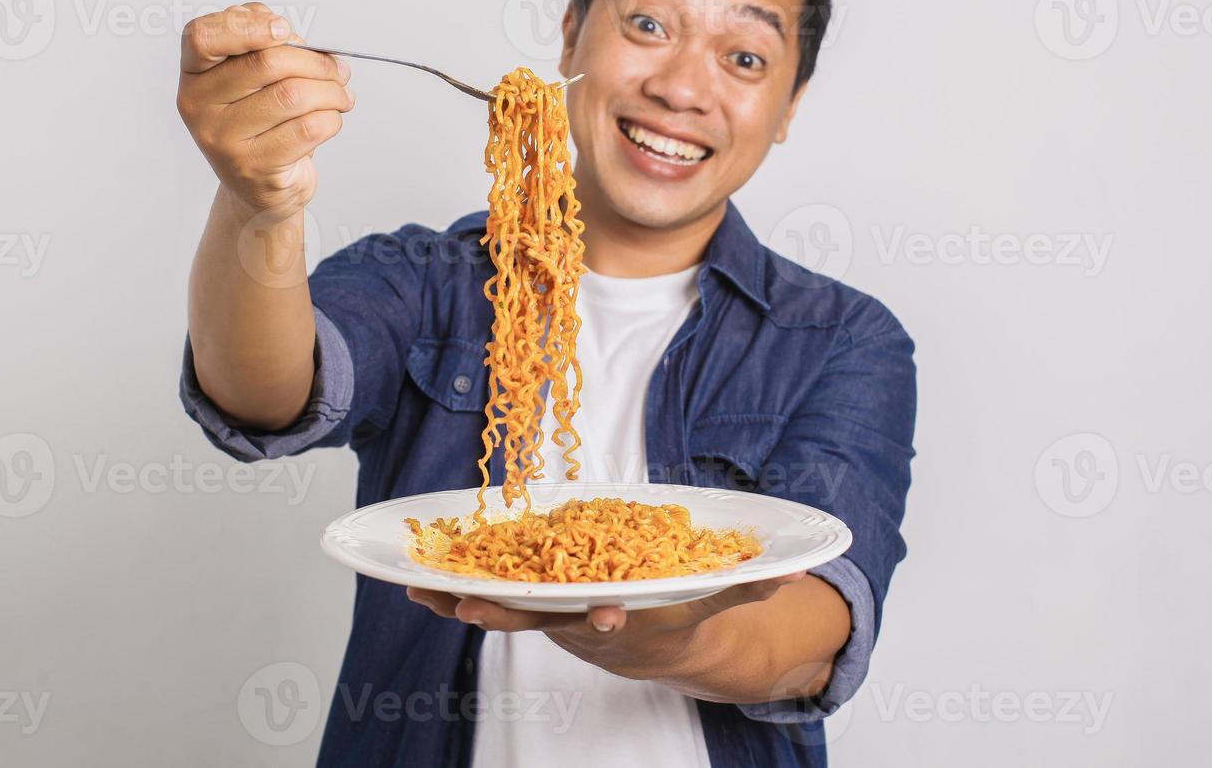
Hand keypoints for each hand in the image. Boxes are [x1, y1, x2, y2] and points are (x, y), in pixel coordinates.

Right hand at [177, 2, 354, 221]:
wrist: (261, 185)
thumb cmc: (261, 122)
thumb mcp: (251, 78)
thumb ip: (261, 43)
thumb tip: (287, 32)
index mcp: (194, 75)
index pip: (203, 37)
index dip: (247, 25)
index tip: (284, 29)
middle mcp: (199, 107)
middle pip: (266, 63)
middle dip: (315, 62)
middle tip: (338, 69)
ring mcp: (223, 140)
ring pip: (293, 95)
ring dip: (332, 91)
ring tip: (341, 95)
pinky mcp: (255, 167)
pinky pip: (308, 128)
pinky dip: (332, 118)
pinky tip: (331, 119)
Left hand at [405, 572, 806, 683]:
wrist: (658, 642)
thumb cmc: (686, 609)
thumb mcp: (720, 597)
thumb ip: (749, 582)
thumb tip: (793, 570)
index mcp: (632, 620)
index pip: (621, 623)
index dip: (611, 618)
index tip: (607, 612)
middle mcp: (585, 626)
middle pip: (544, 622)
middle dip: (511, 615)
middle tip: (478, 608)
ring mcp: (553, 619)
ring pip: (505, 612)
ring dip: (464, 603)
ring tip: (421, 588)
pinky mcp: (534, 607)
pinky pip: (489, 601)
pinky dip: (454, 594)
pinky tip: (417, 581)